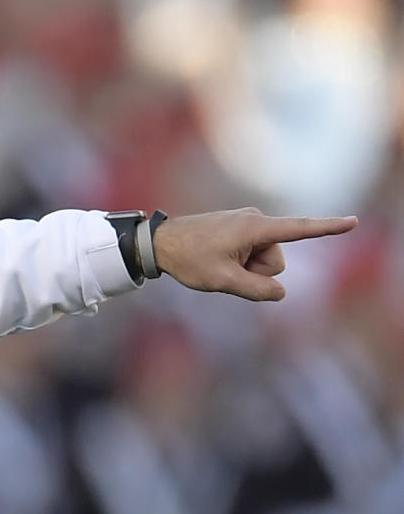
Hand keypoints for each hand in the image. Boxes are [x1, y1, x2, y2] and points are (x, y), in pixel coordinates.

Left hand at [153, 208, 356, 301]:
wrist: (159, 242)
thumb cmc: (188, 259)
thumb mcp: (222, 281)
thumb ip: (256, 290)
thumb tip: (280, 292)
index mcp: (255, 228)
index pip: (299, 229)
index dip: (328, 228)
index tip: (353, 221)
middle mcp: (255, 220)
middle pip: (276, 260)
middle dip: (257, 272)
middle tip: (223, 267)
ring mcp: (247, 224)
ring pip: (264, 260)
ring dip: (246, 268)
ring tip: (217, 262)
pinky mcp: (239, 229)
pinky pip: (251, 254)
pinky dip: (239, 262)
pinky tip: (216, 258)